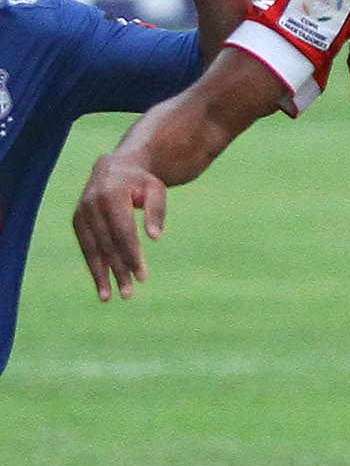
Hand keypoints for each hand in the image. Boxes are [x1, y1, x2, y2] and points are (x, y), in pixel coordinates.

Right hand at [73, 150, 169, 301]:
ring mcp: (81, 212)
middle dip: (118, 270)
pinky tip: (101, 285)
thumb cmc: (141, 182)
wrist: (114, 167)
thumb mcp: (156, 190)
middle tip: (128, 294)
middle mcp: (92, 204)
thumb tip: (155, 238)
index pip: (123, 233)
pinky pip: (86, 246)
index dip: (131, 256)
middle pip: (107, 244)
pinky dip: (93, 266)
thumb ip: (157, 211)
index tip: (142, 277)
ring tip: (108, 298)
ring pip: (92, 248)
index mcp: (111, 196)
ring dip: (100, 274)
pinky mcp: (77, 220)